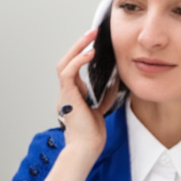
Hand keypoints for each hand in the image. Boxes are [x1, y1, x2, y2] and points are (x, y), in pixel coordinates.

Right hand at [55, 28, 119, 164]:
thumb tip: (116, 77)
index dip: (82, 54)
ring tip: (90, 36)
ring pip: (64, 63)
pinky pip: (68, 72)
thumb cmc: (92, 134)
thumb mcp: (101, 108)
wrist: (86, 149)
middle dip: (78, 45)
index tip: (94, 43)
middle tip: (92, 32)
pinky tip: (90, 54)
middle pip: (66, 62)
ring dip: (77, 47)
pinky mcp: (68, 96)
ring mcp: (64, 94)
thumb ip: (106, 94)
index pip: (74, 69)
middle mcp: (65, 93)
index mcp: (72, 96)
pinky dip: (78, 60)